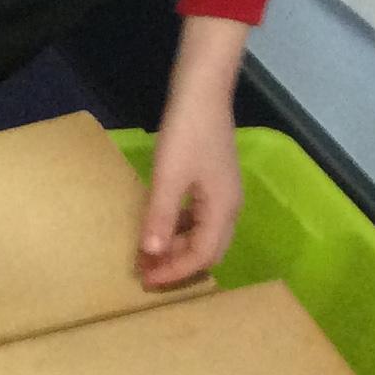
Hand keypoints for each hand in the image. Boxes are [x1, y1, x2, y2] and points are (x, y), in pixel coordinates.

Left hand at [138, 99, 241, 288]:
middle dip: (179, 266)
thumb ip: (160, 216)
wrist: (202, 93)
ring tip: (147, 257)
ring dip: (177, 248)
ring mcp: (222, 194)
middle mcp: (229, 207)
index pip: (202, 256)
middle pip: (208, 250)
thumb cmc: (187, 134)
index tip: (146, 281)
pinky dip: (178, 229)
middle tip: (146, 275)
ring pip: (202, 235)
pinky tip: (157, 230)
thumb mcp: (169, 176)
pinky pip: (197, 218)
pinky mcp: (211, 182)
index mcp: (224, 210)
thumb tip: (152, 255)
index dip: (175, 272)